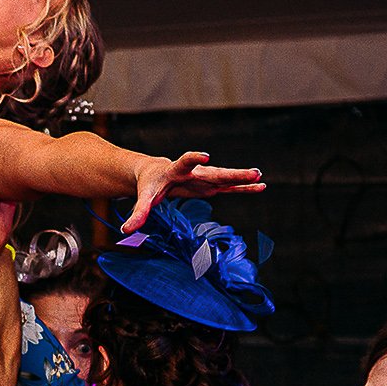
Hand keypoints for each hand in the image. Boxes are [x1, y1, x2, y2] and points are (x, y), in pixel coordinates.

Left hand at [123, 152, 265, 233]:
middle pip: (214, 171)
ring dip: (242, 178)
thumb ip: (138, 213)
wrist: (154, 173)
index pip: (185, 161)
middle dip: (231, 172)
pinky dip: (242, 187)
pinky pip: (228, 186)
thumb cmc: (149, 184)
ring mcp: (204, 178)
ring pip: (225, 178)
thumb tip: (126, 230)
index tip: (205, 155)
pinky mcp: (209, 185)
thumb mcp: (143, 198)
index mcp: (175, 170)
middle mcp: (194, 172)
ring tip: (260, 178)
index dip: (194, 158)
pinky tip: (260, 187)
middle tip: (252, 172)